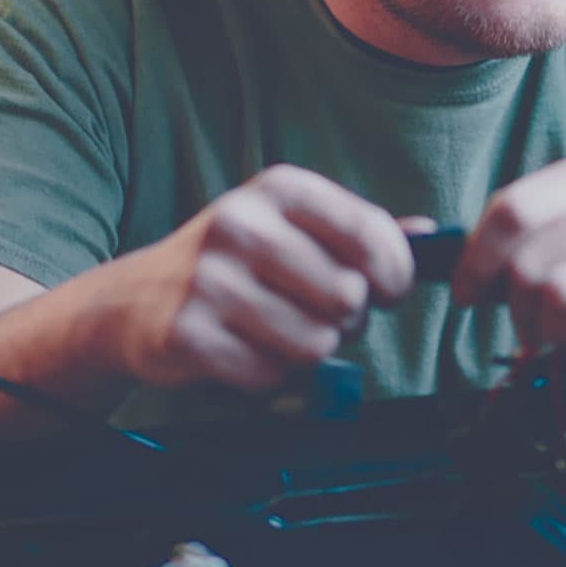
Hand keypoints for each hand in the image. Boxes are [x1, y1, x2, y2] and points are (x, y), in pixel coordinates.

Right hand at [113, 165, 413, 390]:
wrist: (134, 299)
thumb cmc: (234, 264)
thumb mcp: (291, 227)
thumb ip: (359, 232)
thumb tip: (431, 234)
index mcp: (278, 188)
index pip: (371, 235)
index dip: (395, 276)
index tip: (385, 290)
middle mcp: (241, 225)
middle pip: (349, 298)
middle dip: (346, 320)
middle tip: (318, 314)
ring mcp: (210, 281)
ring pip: (316, 344)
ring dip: (310, 353)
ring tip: (279, 333)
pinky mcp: (189, 335)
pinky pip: (272, 376)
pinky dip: (270, 377)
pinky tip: (245, 352)